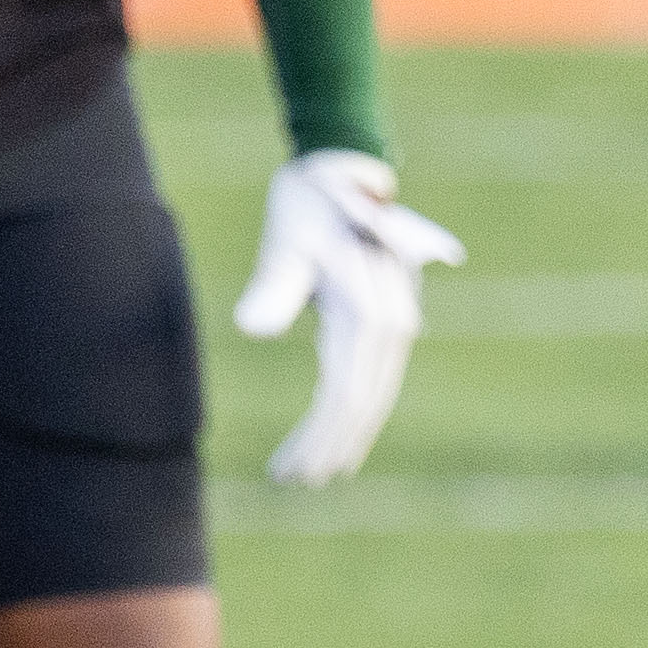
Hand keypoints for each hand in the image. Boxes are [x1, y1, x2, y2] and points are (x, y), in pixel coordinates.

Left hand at [231, 150, 465, 487]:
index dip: (317, 440)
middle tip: (290, 480)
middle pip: (362, 405)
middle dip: (328, 448)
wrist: (344, 167)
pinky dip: (356, 414)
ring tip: (309, 471)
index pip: (344, 396)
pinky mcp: (389, 322)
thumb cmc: (307, 202)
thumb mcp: (286, 237)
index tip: (288, 471)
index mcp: (369, 311)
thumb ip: (274, 284)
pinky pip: (375, 379)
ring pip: (372, 397)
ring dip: (343, 438)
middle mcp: (392, 324)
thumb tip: (251, 328)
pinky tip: (335, 435)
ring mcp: (397, 324)